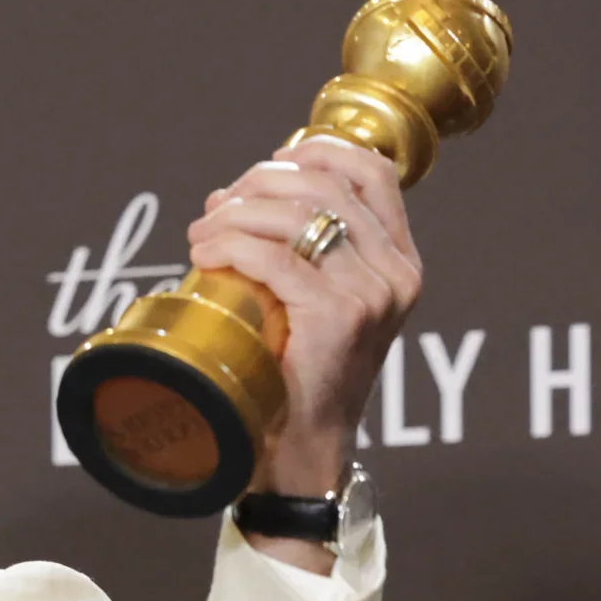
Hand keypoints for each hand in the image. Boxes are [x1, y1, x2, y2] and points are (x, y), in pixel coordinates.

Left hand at [186, 136, 423, 499]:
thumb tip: (235, 195)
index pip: (372, 171)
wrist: (302, 448)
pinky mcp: (340, 316)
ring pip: (296, 215)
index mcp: (400, 261)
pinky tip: (203, 254)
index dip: (316, 152)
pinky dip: (229, 246)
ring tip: (200, 233)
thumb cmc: (296, 375)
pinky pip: (274, 258)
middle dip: (259, 182)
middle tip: (216, 206)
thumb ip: (303, 251)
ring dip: (235, 213)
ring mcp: (373, 293)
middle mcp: (397, 272)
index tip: (267, 164)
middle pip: (325, 185)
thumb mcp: (313, 301)